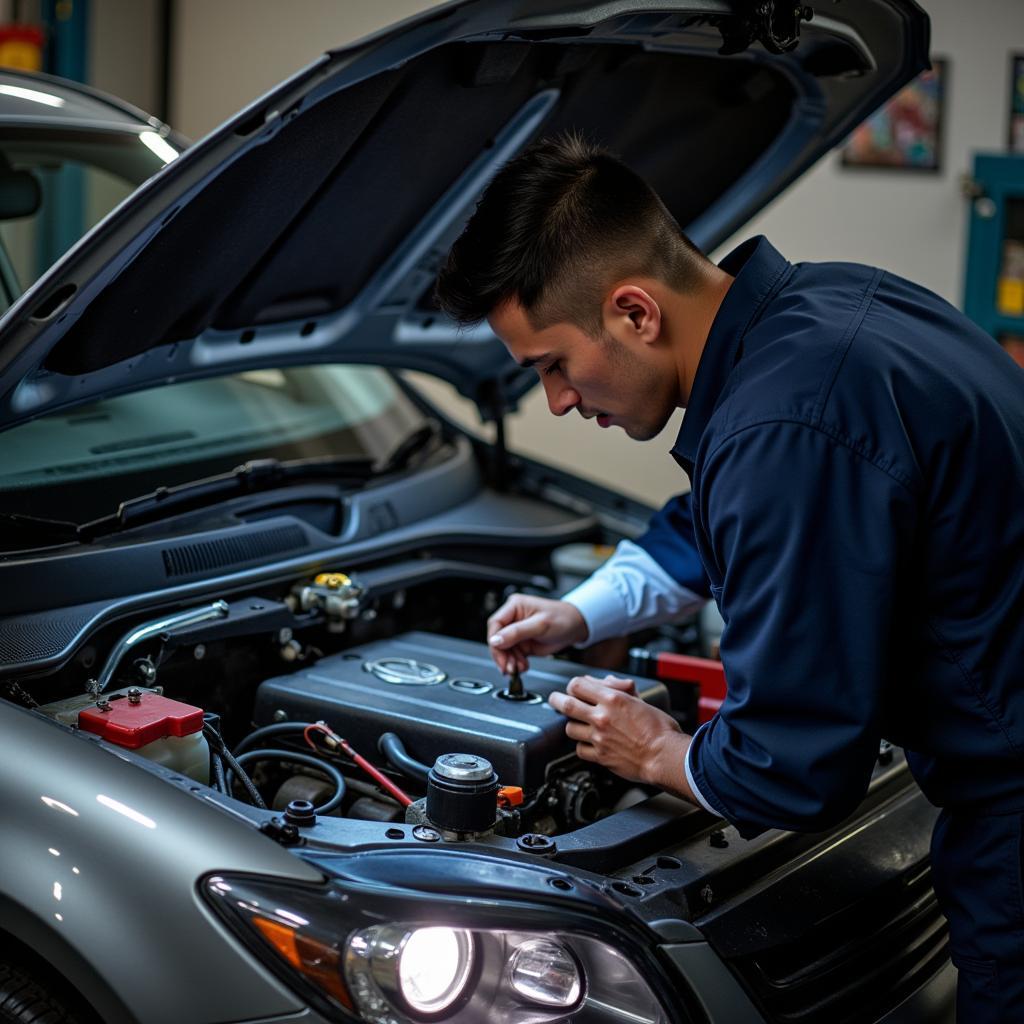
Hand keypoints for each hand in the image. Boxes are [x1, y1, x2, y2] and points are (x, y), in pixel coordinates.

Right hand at [487, 594, 588, 674]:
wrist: (576, 627)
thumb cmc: (562, 618)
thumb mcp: (540, 625)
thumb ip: (516, 632)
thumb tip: (495, 640)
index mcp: (514, 607)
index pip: (495, 623)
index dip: (494, 639)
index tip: (499, 652)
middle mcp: (513, 619)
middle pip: (497, 639)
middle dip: (502, 655)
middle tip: (508, 667)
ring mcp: (516, 632)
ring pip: (503, 650)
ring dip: (509, 662)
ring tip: (518, 668)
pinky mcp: (522, 644)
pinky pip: (512, 656)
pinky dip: (515, 664)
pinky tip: (522, 667)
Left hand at [549, 675, 694, 799]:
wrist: (665, 756)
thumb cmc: (660, 729)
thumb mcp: (642, 700)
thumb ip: (621, 690)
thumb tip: (607, 682)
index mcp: (612, 699)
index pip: (578, 685)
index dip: (573, 685)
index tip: (573, 689)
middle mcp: (602, 716)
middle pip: (566, 705)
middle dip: (556, 701)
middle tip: (554, 700)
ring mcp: (598, 737)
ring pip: (569, 729)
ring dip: (572, 726)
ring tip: (577, 725)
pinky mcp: (600, 756)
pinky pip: (579, 750)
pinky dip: (582, 746)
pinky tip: (588, 744)